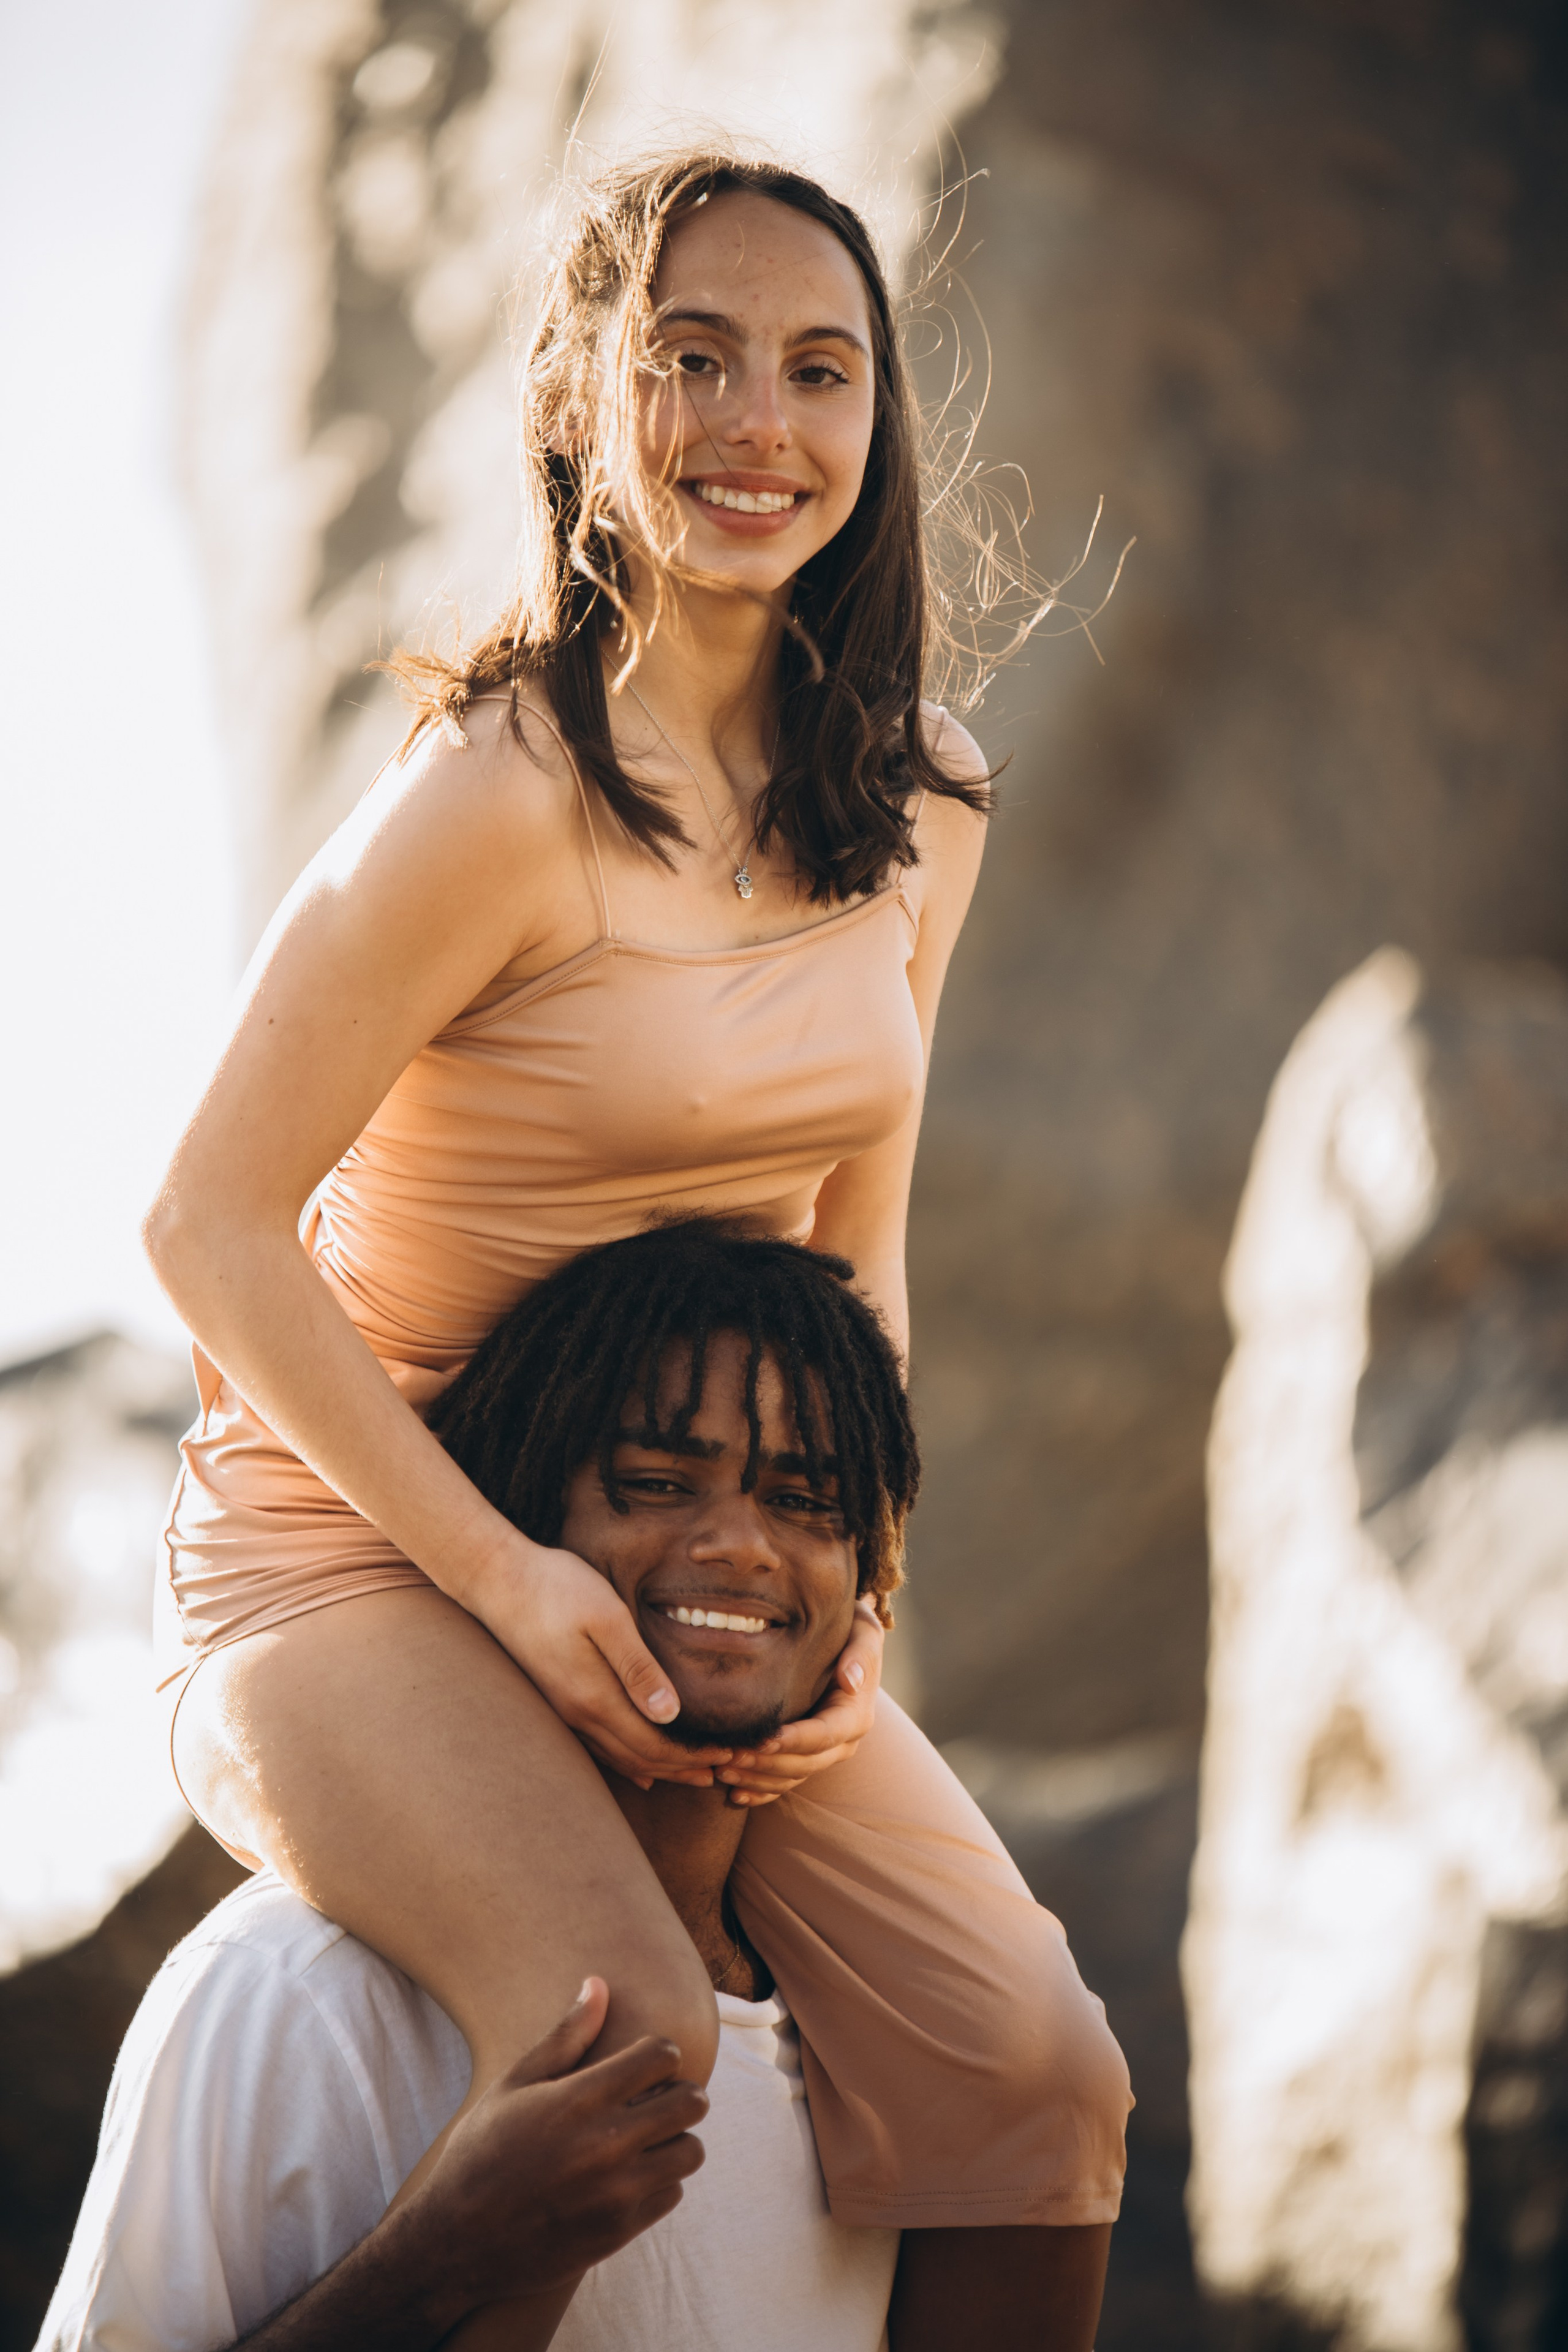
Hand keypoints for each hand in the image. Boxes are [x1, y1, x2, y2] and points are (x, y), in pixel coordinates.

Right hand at [409, 1978, 708, 2316]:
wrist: (457, 2243)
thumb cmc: (481, 2153)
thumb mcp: (513, 2086)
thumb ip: (564, 2037)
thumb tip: (598, 1983)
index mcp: (579, 2099)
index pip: (662, 2056)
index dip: (660, 2052)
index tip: (646, 2062)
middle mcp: (606, 2143)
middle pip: (691, 2102)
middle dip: (682, 2092)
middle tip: (661, 2096)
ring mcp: (616, 2191)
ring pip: (691, 2151)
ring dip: (677, 2139)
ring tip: (650, 2137)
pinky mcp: (619, 2230)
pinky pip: (672, 2194)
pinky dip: (660, 2182)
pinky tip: (631, 2175)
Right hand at [475, 1536, 730, 1787]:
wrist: (497, 1579)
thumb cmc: (557, 1588)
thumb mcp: (607, 1618)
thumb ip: (638, 1667)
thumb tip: (670, 1714)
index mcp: (595, 1697)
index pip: (653, 1745)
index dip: (691, 1755)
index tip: (727, 1753)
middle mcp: (578, 1714)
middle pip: (637, 1758)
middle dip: (680, 1768)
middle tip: (721, 1770)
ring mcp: (562, 1709)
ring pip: (616, 1756)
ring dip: (655, 1768)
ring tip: (687, 1773)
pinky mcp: (554, 1697)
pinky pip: (594, 1745)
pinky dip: (623, 1759)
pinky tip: (633, 1765)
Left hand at [717, 1600, 883, 1805]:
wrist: (847, 1643)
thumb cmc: (852, 1632)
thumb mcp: (863, 1633)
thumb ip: (860, 1654)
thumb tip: (850, 1680)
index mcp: (855, 1716)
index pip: (823, 1735)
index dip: (792, 1741)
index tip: (762, 1739)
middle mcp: (842, 1743)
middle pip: (803, 1764)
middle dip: (765, 1763)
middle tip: (727, 1756)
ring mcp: (824, 1756)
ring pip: (790, 1779)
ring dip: (756, 1779)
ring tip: (720, 1770)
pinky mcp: (806, 1760)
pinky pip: (784, 1785)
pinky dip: (761, 1792)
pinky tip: (734, 1795)